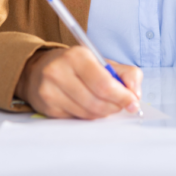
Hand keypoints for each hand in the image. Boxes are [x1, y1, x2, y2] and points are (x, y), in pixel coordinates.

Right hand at [14, 47, 142, 118]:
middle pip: (97, 102)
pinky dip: (88, 116)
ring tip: (104, 104)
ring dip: (103, 113)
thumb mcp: (101, 61)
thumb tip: (135, 93)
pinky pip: (76, 119)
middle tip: (120, 104)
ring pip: (87, 113)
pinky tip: (87, 106)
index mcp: (76, 56)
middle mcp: (59, 71)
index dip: (122, 96)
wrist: (39, 69)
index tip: (132, 101)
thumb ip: (126, 73)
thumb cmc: (76, 66)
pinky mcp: (47, 107)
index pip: (104, 84)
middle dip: (114, 107)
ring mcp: (50, 91)